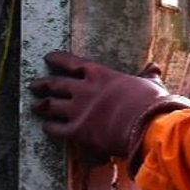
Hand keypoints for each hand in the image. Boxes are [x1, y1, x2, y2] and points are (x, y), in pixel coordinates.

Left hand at [28, 52, 189, 157]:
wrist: (148, 126)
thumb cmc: (151, 103)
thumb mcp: (150, 84)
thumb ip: (147, 76)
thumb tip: (154, 67)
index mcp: (100, 74)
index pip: (72, 63)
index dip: (57, 60)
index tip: (48, 58)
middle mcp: (84, 90)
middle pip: (56, 84)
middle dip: (43, 84)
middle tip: (35, 85)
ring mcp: (78, 110)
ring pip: (51, 106)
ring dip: (41, 106)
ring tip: (35, 106)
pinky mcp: (78, 131)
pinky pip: (56, 129)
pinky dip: (50, 128)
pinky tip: (47, 128)